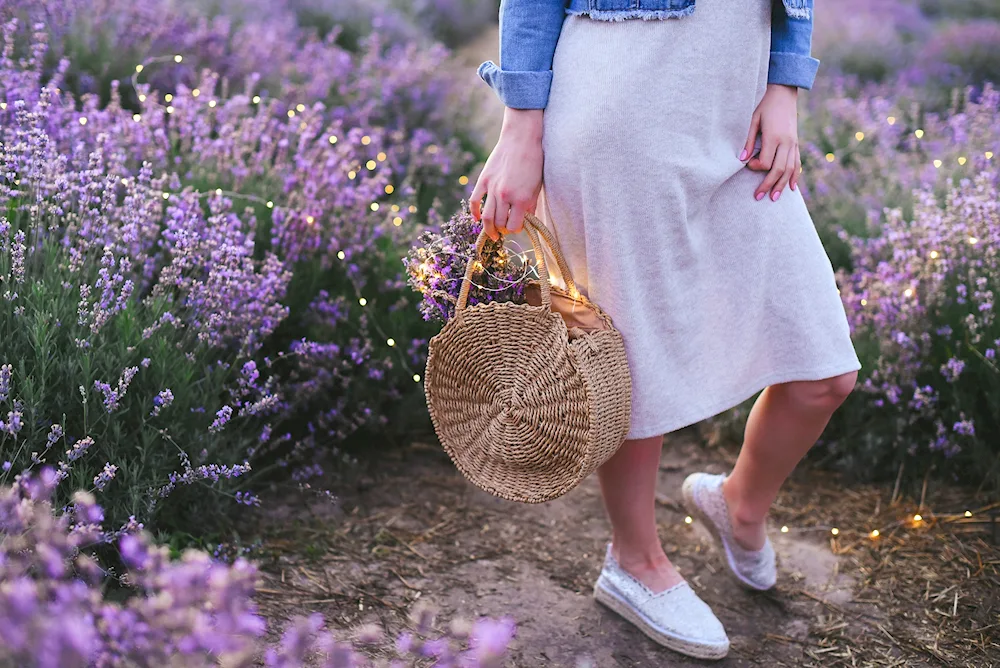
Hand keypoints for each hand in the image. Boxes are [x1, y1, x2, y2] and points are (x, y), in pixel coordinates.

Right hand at [470, 108, 543, 240]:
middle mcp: (505, 196)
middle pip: (499, 223)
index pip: (514, 226)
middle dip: (503, 229)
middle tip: (505, 228)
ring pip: (487, 217)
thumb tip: (527, 220)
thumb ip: (531, 205)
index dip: (516, 229)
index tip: (517, 226)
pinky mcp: (484, 179)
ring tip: (492, 232)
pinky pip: (474, 201)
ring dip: (489, 227)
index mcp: (522, 199)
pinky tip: (477, 218)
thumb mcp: (537, 186)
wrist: (522, 138)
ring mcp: (492, 188)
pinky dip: (474, 212)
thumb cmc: (534, 161)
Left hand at [740, 83, 800, 200]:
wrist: (783, 93)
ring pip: (790, 169)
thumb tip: (742, 160)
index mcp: (774, 137)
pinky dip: (795, 176)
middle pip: (779, 170)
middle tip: (759, 196)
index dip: (756, 167)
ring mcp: (793, 143)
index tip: (748, 165)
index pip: (766, 162)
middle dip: (769, 185)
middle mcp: (786, 142)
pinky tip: (792, 187)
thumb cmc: (764, 106)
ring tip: (774, 198)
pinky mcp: (796, 143)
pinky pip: (797, 162)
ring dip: (782, 185)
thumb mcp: (752, 120)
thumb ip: (748, 140)